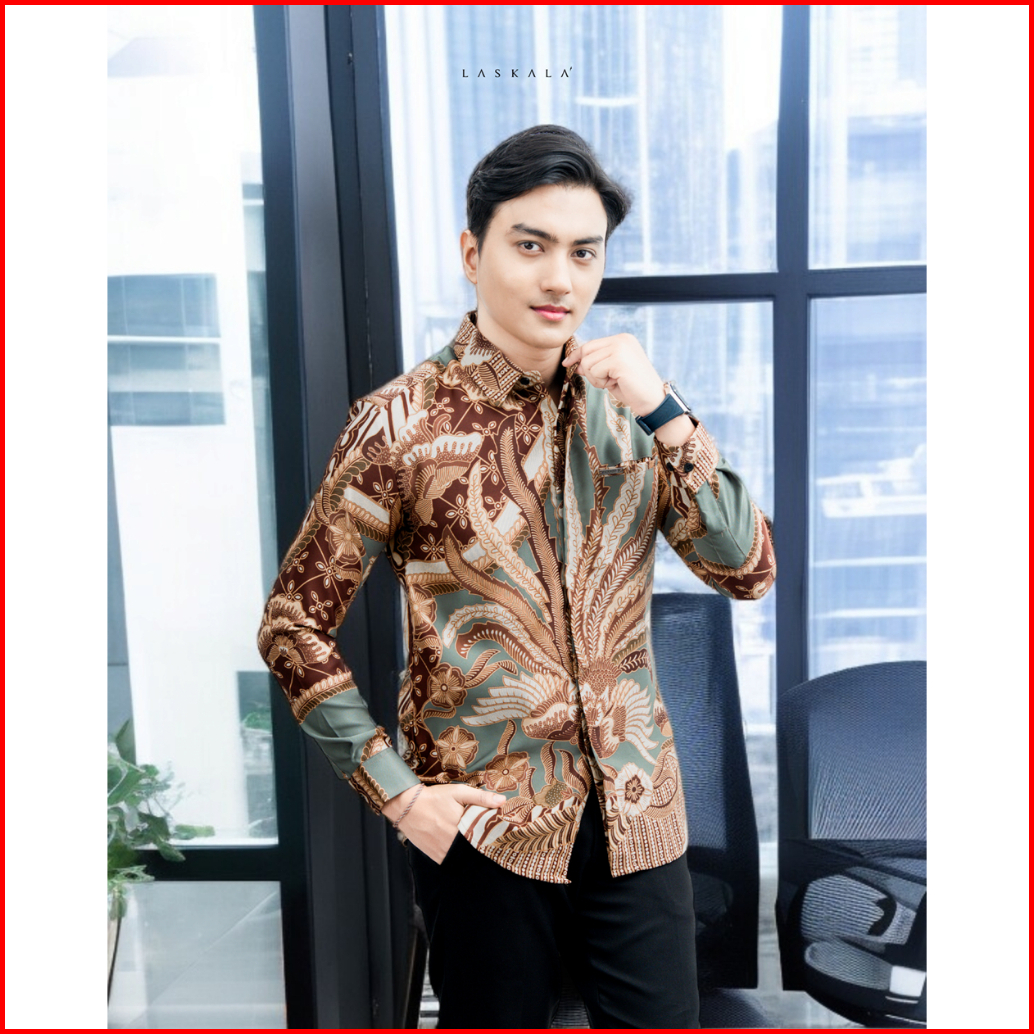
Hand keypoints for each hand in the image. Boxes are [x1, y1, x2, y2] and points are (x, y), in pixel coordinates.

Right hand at [383, 783, 506, 863]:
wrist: (408, 807)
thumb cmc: (434, 797)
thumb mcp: (458, 792)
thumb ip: (481, 798)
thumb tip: (503, 801)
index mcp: (462, 827)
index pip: (485, 839)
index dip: (494, 838)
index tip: (502, 837)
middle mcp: (453, 843)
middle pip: (475, 849)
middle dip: (483, 846)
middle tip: (491, 842)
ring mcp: (444, 852)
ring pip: (464, 857)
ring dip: (471, 852)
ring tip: (476, 845)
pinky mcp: (436, 856)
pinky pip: (452, 860)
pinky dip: (458, 857)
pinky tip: (461, 849)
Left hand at [562, 333, 665, 416]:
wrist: (653, 400)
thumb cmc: (633, 389)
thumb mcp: (611, 374)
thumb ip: (596, 365)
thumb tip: (576, 364)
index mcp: (622, 339)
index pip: (591, 344)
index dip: (577, 355)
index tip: (567, 363)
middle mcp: (621, 340)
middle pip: (586, 351)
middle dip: (589, 370)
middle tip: (606, 382)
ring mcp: (620, 348)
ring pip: (588, 363)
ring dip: (596, 378)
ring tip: (613, 382)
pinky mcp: (618, 360)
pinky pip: (594, 371)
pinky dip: (601, 382)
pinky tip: (616, 384)